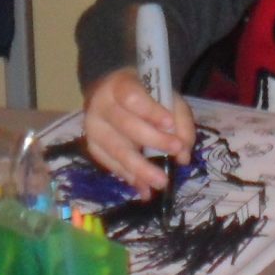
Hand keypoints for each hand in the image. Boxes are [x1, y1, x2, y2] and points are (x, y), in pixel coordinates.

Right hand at [82, 69, 195, 193]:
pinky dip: (129, 177)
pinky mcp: (92, 146)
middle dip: (153, 140)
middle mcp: (101, 105)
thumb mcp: (166, 97)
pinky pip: (110, 164)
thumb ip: (180, 121)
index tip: (169, 124)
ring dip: (140, 168)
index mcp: (119, 85)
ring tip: (160, 182)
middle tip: (175, 152)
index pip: (132, 97)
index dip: (150, 111)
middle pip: (125, 124)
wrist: (111, 95)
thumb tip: (182, 156)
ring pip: (116, 149)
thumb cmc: (144, 95)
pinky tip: (144, 188)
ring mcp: (93, 127)